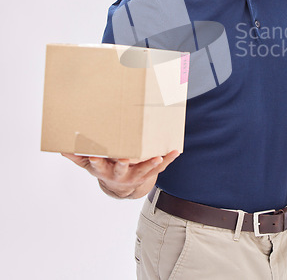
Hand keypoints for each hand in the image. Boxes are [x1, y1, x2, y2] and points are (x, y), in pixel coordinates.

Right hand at [61, 150, 179, 198]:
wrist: (122, 188)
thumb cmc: (104, 169)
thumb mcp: (89, 165)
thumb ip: (77, 156)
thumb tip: (61, 148)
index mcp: (105, 171)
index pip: (99, 166)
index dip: (97, 161)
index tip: (95, 155)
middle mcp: (121, 175)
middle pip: (122, 169)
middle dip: (123, 163)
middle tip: (125, 157)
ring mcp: (136, 175)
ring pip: (144, 170)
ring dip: (151, 164)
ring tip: (158, 156)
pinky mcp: (149, 173)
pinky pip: (161, 168)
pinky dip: (168, 159)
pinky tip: (176, 150)